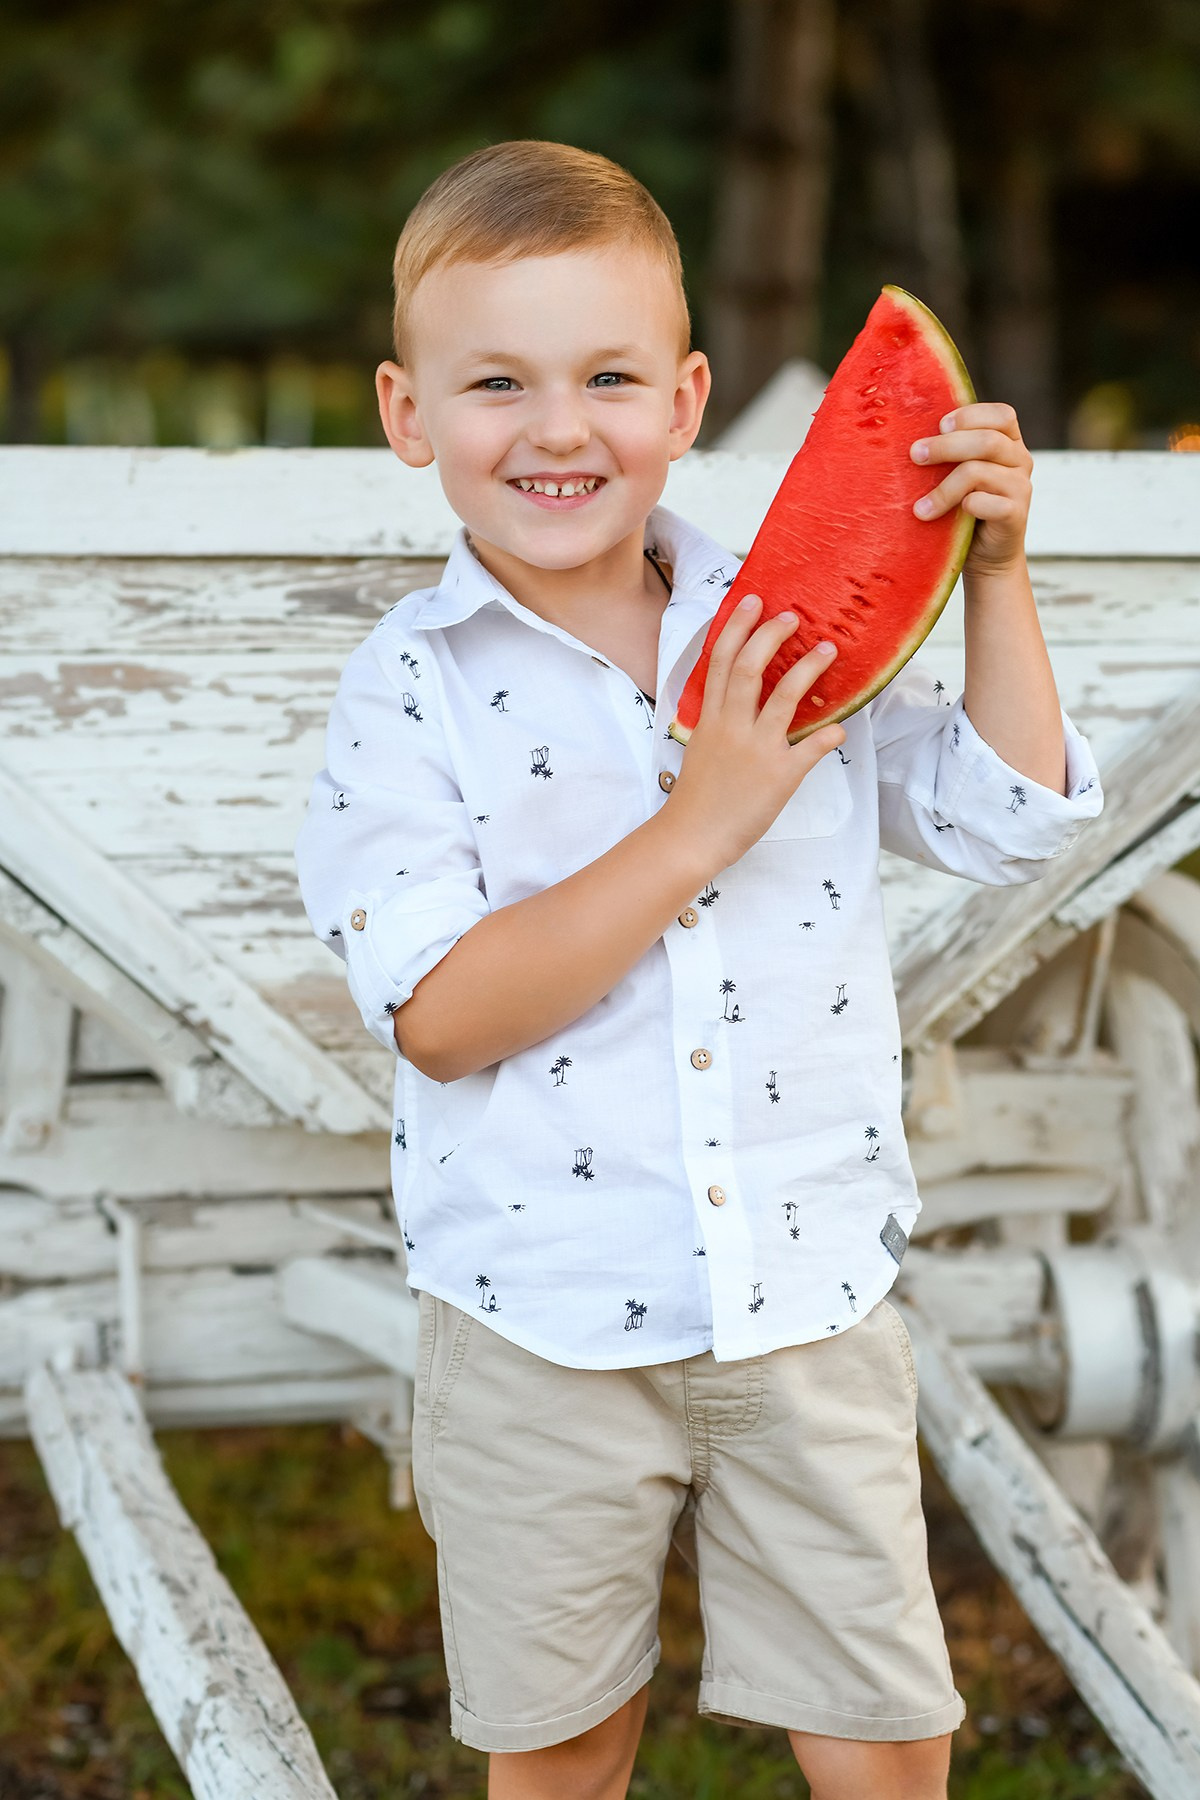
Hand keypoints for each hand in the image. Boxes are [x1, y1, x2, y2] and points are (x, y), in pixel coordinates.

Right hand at [667, 595, 845, 868]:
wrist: (693, 836)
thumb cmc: (699, 796)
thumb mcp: (703, 747)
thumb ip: (720, 720)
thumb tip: (738, 700)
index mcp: (711, 718)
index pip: (722, 661)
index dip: (736, 626)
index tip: (751, 600)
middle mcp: (732, 727)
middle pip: (750, 667)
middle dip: (771, 635)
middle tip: (792, 615)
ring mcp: (757, 750)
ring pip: (783, 698)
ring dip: (808, 669)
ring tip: (827, 648)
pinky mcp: (779, 775)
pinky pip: (809, 750)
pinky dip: (827, 736)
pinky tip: (840, 726)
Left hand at [909, 401, 1033, 578]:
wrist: (985, 554)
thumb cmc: (963, 507)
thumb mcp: (956, 472)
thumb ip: (950, 451)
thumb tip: (913, 438)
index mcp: (1009, 442)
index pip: (1002, 415)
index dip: (971, 416)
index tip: (940, 425)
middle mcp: (1020, 460)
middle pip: (988, 441)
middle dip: (946, 446)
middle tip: (915, 455)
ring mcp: (1021, 488)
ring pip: (980, 472)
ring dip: (944, 488)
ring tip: (920, 508)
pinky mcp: (1016, 515)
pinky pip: (990, 505)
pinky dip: (965, 507)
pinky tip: (946, 520)